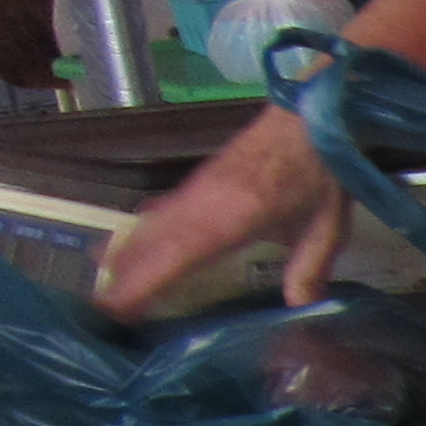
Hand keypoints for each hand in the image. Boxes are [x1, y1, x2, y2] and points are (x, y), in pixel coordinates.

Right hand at [95, 108, 348, 318]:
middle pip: (151, 243)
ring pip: (150, 226)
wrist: (306, 116)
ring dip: (126, 254)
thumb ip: (310, 269)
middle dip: (124, 277)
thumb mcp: (326, 226)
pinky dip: (142, 231)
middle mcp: (201, 202)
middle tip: (99, 309)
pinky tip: (131, 243)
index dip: (144, 282)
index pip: (176, 254)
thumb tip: (301, 309)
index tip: (117, 307)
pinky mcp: (197, 182)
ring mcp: (195, 189)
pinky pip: (161, 211)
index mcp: (231, 215)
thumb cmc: (319, 170)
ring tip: (104, 280)